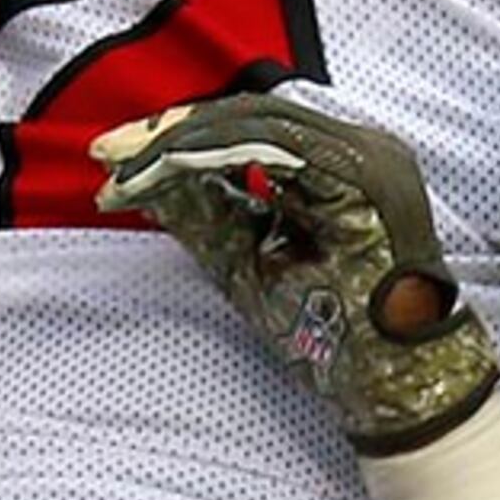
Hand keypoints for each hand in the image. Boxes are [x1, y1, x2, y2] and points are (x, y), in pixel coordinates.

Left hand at [91, 93, 499, 452]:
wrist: (392, 386)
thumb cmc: (329, 334)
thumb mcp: (247, 262)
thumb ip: (205, 215)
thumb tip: (146, 181)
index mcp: (338, 164)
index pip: (247, 127)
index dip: (178, 136)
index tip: (114, 160)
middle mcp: (361, 146)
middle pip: (250, 113)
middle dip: (170, 132)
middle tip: (108, 155)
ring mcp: (370, 156)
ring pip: (259, 120)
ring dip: (184, 142)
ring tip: (128, 172)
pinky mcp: (367, 175)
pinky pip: (279, 144)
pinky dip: (215, 154)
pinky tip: (167, 171)